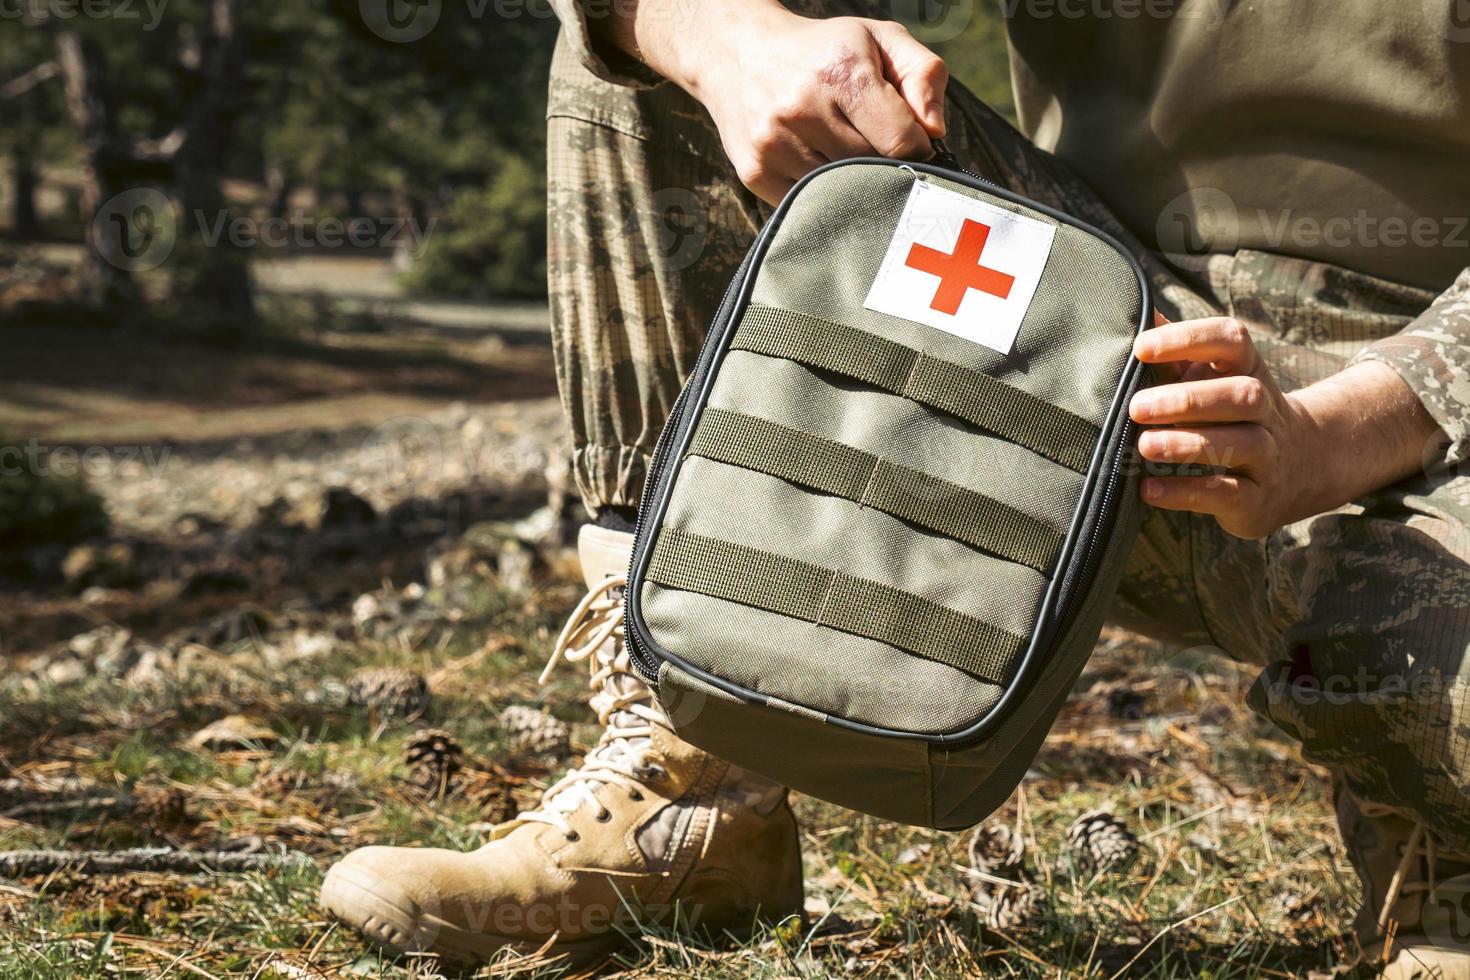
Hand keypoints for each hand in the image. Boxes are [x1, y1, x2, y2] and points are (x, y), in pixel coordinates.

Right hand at [655, 3, 947, 203]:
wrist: (739, 52)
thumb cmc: (824, 50)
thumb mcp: (880, 39)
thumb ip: (924, 75)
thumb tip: (936, 132)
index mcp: (842, 72)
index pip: (903, 142)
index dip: (918, 148)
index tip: (912, 141)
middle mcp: (803, 108)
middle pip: (873, 171)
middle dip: (886, 164)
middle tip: (878, 146)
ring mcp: (774, 144)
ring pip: (843, 192)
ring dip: (855, 181)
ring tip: (845, 151)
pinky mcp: (756, 172)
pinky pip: (810, 203)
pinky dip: (823, 193)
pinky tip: (818, 162)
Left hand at [1129, 317, 1441, 538]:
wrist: (1306, 465)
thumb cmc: (1236, 413)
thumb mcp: (1214, 378)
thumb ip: (1177, 354)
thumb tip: (1134, 315)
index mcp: (1249, 371)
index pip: (1232, 340)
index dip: (1190, 339)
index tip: (1142, 347)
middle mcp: (1266, 410)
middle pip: (1239, 395)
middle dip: (1187, 400)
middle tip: (1136, 407)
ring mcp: (1267, 456)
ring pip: (1239, 444)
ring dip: (1189, 444)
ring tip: (1145, 446)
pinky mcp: (1257, 499)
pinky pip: (1227, 494)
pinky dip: (1186, 492)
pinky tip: (1149, 489)